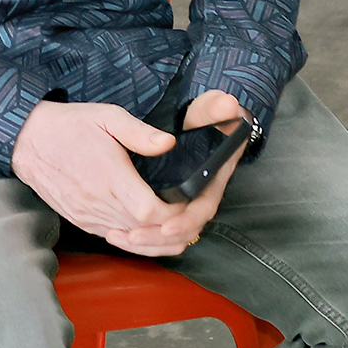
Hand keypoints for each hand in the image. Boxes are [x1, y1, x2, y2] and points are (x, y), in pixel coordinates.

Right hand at [10, 98, 172, 248]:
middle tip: (187, 215)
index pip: (150, 213)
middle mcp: (98, 202)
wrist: (28, 140)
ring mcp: (87, 215)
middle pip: (144, 232)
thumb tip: (169, 144)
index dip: (174, 214)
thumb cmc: (69, 126)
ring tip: (172, 226)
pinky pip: (112, 238)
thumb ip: (140, 132)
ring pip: (130, 241)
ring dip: (153, 238)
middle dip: (171, 229)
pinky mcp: (79, 221)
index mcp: (110, 176)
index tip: (185, 202)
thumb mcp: (107, 116)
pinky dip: (132, 238)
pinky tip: (144, 228)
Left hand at [123, 90, 255, 256]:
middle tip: (131, 237)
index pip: (202, 208)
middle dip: (159, 238)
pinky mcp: (177, 208)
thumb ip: (213, 108)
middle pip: (185, 231)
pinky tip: (121, 236)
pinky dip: (146, 240)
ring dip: (150, 243)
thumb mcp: (205, 109)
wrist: (217, 125)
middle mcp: (204, 195)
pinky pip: (164, 234)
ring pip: (174, 238)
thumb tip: (227, 104)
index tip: (166, 224)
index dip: (185, 219)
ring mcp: (191, 203)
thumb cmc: (209, 117)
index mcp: (213, 176)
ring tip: (122, 239)